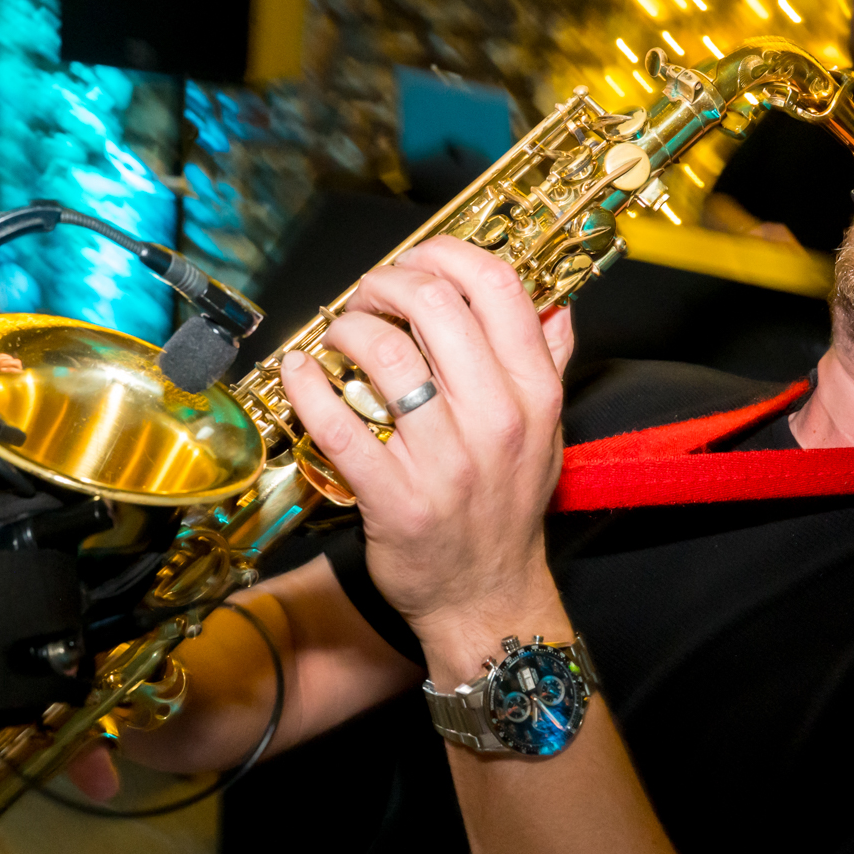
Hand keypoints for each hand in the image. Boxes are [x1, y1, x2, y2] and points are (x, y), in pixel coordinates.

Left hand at [280, 237, 575, 664]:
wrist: (485, 599)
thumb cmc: (506, 512)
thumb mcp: (547, 434)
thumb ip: (549, 363)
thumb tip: (554, 302)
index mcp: (535, 394)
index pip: (500, 288)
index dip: (448, 254)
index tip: (418, 259)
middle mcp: (496, 419)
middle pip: (435, 304)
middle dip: (386, 283)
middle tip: (367, 296)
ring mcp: (445, 460)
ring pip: (383, 353)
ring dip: (344, 328)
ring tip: (337, 337)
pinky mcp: (395, 497)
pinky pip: (338, 423)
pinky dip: (307, 386)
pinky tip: (299, 374)